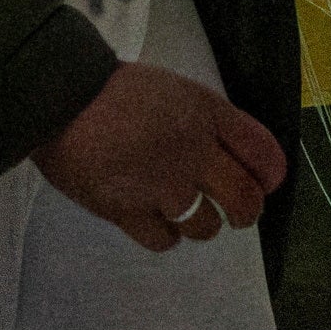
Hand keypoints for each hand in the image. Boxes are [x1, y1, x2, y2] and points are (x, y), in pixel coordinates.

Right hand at [31, 60, 284, 253]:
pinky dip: (165, 233)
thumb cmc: (113, 88)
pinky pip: (166, 240)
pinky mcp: (130, 211)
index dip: (271, 175)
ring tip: (182, 208)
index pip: (263, 153)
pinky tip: (154, 217)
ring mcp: (162, 185)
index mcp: (206, 113)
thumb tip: (228, 155)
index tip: (265, 183)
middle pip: (245, 200)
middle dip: (246, 211)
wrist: (60, 98)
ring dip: (201, 222)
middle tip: (236, 212)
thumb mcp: (174, 90)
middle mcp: (193, 151)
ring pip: (207, 227)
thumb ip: (205, 121)